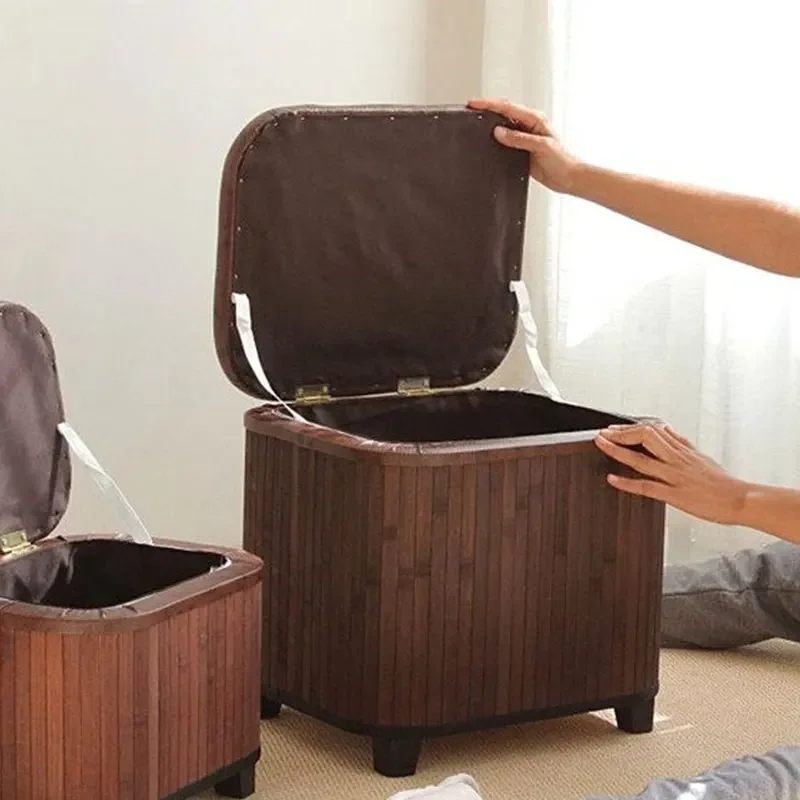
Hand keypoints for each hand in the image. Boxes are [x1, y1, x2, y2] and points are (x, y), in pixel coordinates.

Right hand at [467, 98, 581, 192]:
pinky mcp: (521, 150)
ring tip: (474, 121)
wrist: (568, 178)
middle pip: (503, 113)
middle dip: (486, 109)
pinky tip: (486, 142)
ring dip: (489, 124)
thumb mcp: (541, 146)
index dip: (489, 104)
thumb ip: (519, 139)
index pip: (508, 108)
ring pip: (503, 127)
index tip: (474, 104)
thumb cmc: (562, 160)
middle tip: (470, 108)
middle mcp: (529, 126)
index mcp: (535, 119)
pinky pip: (504, 143)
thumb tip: (499, 132)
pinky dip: (494, 141)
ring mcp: (524, 138)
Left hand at [594, 421, 748, 525]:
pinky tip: (612, 479)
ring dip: (618, 451)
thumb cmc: (724, 483)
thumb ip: (682, 443)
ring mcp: (675, 476)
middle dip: (621, 434)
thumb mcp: (702, 456)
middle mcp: (677, 460)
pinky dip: (627, 483)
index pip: (653, 431)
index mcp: (683, 451)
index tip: (615, 428)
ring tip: (601, 445)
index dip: (631, 429)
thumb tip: (669, 430)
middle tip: (602, 433)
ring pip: (642, 459)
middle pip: (645, 438)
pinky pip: (647, 487)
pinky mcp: (675, 494)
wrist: (742, 500)